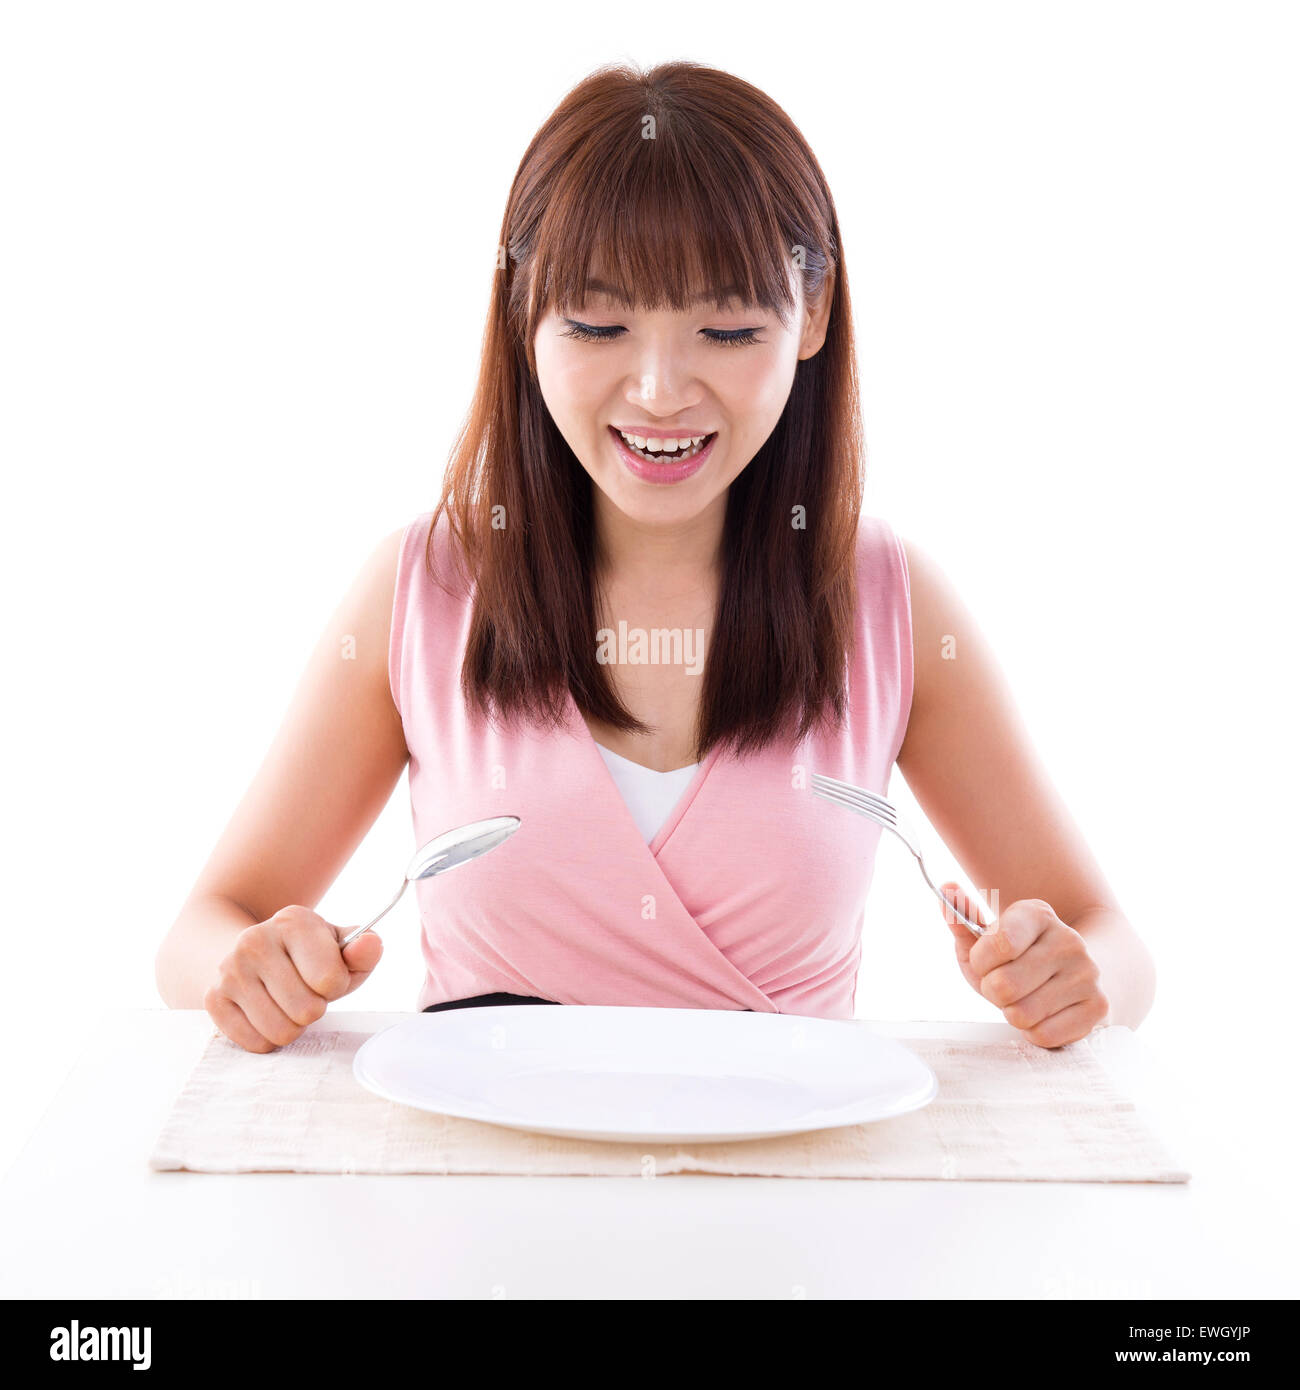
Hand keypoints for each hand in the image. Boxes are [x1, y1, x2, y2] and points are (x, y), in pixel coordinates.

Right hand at [205, 905, 382, 1052]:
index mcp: (294, 921)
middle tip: (304, 993)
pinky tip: (266, 1013)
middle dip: (314, 1009)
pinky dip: (268, 1038)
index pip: (330, 980)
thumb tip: (371, 944)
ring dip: (293, 1026)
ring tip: (287, 1004)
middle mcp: (256, 941)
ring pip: (281, 1032)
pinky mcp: (214, 999)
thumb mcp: (339, 947)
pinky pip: (255, 1044)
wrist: (247, 951)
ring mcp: (230, 970)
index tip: (325, 975)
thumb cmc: (307, 956)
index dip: (336, 986)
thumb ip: (363, 950)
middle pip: (307, 1011)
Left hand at [938, 884, 1109, 1047]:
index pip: (999, 944)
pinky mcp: (1098, 1007)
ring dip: (1012, 1014)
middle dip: (993, 991)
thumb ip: (962, 917)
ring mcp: (1087, 973)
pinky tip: (1043, 1014)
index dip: (981, 962)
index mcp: (1037, 914)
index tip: (985, 961)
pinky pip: (1044, 1036)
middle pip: (1004, 986)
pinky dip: (1034, 1032)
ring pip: (1022, 1015)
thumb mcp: (984, 937)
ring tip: (1024, 998)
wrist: (1071, 975)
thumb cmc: (1016, 958)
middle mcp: (1068, 939)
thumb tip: (946, 888)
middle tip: (1004, 985)